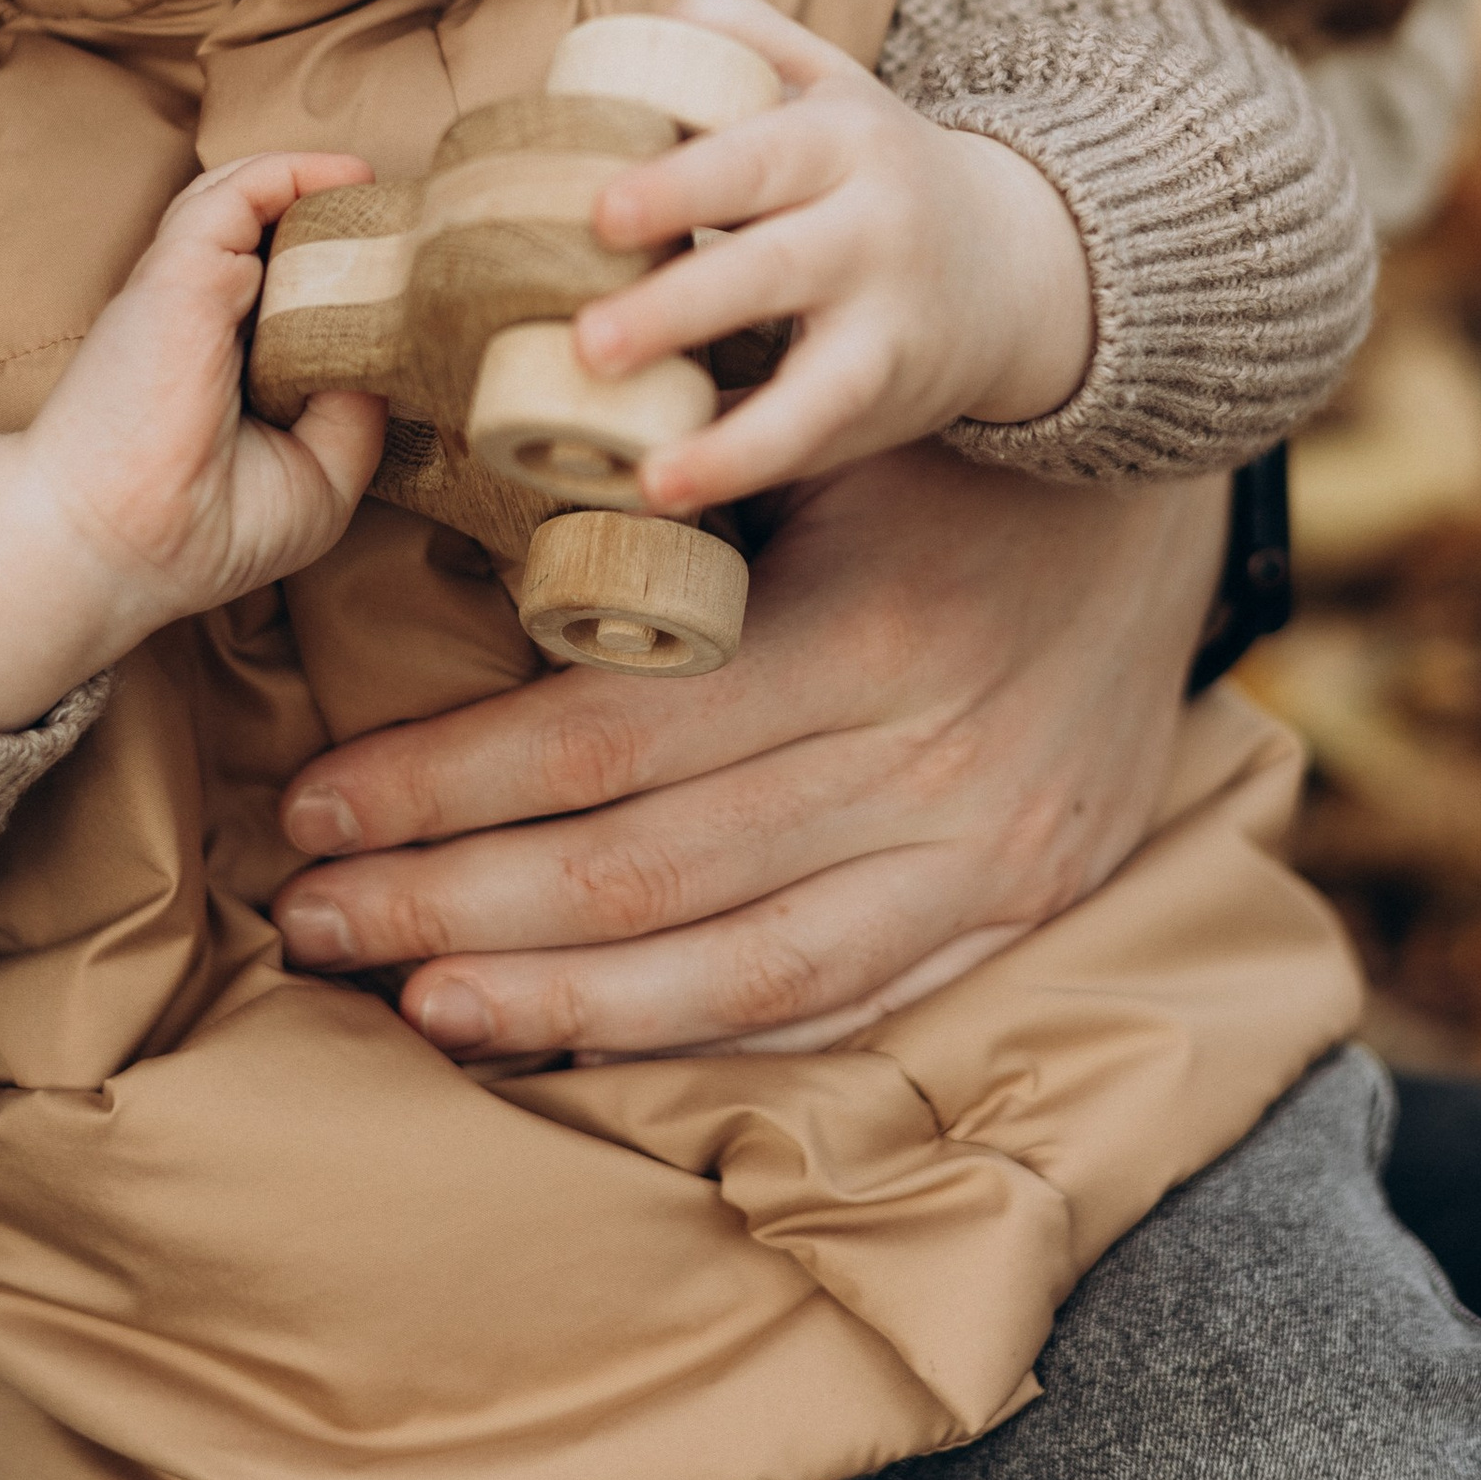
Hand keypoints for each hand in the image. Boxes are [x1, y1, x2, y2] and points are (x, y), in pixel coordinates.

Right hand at [0, 153, 384, 732]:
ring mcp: (189, 288)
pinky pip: (238, 192)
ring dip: (316, 188)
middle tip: (399, 225)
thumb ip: (358, 414)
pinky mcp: (182, 270)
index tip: (402, 274)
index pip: (285, 293)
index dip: (341, 276)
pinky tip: (347, 178)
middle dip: (335, 222)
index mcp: (227, 365)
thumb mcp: (320, 479)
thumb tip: (391, 348)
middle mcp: (205, 319)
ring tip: (376, 193)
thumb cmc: (202, 533)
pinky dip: (292, 171)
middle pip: (269, 236)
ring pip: (247, 201)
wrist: (118, 546)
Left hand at [273, 443, 1228, 1058]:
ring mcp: (983, 857)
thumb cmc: (945, 441)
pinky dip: (705, 1033)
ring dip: (559, 1003)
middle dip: (455, 901)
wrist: (1167, 475)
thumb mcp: (812, 440)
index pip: (607, 739)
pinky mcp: (1020, 907)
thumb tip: (446, 551)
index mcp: (859, 633)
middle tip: (313, 916)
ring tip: (417, 1000)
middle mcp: (923, 766)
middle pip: (647, 871)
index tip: (315, 802)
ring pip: (738, 971)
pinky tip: (582, 1039)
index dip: (444, 785)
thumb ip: (663, 508)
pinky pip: (842, 1005)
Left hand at [577, 0, 1093, 509]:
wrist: (1018, 261)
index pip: (758, 158)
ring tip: (647, 472)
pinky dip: (747, 466)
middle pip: (777, 268)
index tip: (599, 213)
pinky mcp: (888, 400)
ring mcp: (890, 325)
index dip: (681, 185)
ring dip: (732, 436)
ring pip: (820, 386)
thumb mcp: (836, 85)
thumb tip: (650, 18)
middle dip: (684, 306)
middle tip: (588, 338)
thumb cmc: (879, 170)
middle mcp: (875, 230)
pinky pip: (817, 441)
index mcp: (843, 139)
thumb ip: (751, 38)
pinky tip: (669, 489)